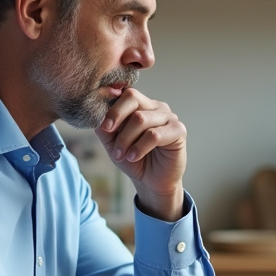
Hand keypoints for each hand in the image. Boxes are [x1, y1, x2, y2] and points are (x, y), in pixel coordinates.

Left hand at [95, 87, 185, 220]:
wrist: (151, 182)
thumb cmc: (133, 159)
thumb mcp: (113, 143)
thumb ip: (104, 128)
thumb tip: (96, 114)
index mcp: (140, 105)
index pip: (125, 94)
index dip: (111, 107)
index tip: (104, 126)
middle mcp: (155, 107)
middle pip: (133, 98)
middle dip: (117, 117)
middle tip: (109, 133)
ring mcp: (169, 117)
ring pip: (141, 119)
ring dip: (126, 139)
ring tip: (121, 155)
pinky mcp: (179, 130)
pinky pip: (154, 135)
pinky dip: (140, 147)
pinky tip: (134, 157)